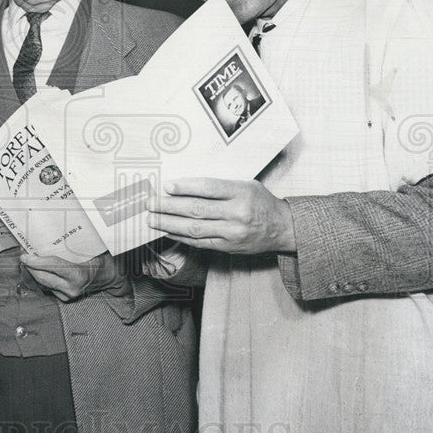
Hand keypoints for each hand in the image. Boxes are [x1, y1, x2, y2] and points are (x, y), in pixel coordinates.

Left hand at [20, 253, 128, 301]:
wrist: (109, 276)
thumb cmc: (99, 259)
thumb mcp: (87, 249)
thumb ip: (69, 246)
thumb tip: (46, 237)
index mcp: (78, 274)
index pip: (51, 266)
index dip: (35, 261)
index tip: (24, 255)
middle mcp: (72, 288)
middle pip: (43, 277)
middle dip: (30, 267)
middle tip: (23, 256)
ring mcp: (68, 295)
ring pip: (43, 283)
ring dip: (35, 272)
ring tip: (29, 261)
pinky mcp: (66, 299)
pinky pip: (49, 287)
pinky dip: (43, 278)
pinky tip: (39, 269)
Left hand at [148, 178, 295, 253]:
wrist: (282, 228)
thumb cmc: (260, 202)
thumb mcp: (245, 185)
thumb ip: (220, 186)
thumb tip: (184, 186)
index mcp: (242, 192)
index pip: (208, 188)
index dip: (185, 187)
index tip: (166, 186)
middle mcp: (237, 213)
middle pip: (197, 209)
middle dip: (169, 206)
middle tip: (150, 203)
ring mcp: (232, 233)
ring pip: (194, 228)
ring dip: (169, 223)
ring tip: (152, 219)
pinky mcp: (228, 247)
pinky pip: (199, 242)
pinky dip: (181, 236)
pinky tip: (167, 230)